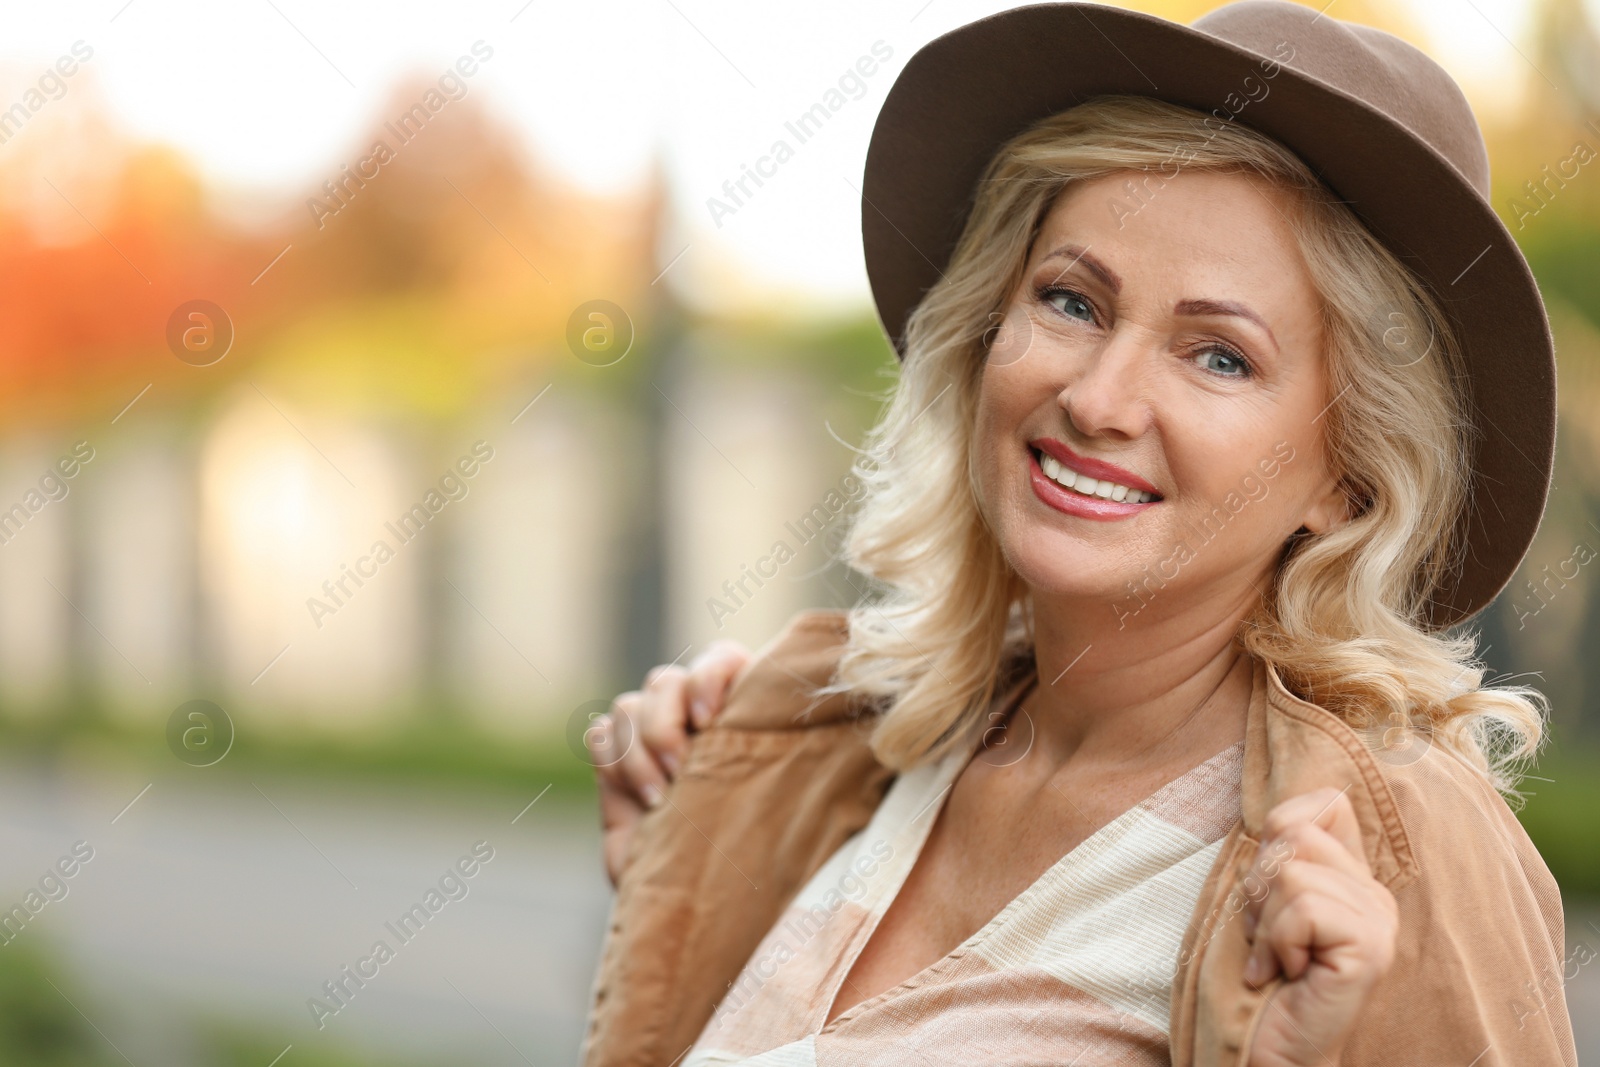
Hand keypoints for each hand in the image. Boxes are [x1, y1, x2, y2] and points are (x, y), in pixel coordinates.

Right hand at [589, 640, 750, 885]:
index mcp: (741, 712)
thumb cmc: (748, 858)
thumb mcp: (766, 804)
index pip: (719, 659)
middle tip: (681, 774)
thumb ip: (763, 760)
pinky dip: (613, 762)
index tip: (710, 721)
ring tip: (661, 800)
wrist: (700, 907)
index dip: (708, 678)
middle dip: (666, 726)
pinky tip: (638, 801)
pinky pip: (600, 735)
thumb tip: (781, 728)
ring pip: (629, 707)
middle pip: (665, 681)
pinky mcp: (616, 765)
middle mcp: (694, 718)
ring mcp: (651, 740)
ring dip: (640, 754)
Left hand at [1243, 787, 1398, 1066]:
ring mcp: (1379, 920)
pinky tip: (1292, 972)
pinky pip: (1303, 909)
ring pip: (1292, 871)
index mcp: (1353, 876)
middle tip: (1268, 935)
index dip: (1279, 830)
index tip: (1270, 891)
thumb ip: (1278, 858)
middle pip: (1295, 832)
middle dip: (1260, 884)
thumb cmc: (1262, 975)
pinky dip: (1278, 942)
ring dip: (1266, 921)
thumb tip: (1275, 817)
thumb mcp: (1262, 903)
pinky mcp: (1370, 946)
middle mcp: (1374, 893)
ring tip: (1279, 958)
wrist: (1273, 1046)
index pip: (1325, 802)